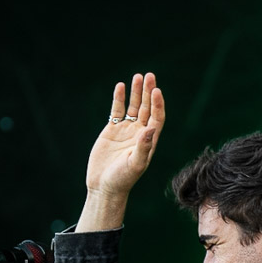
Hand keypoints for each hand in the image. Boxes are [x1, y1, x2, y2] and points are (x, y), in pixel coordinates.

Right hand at [76, 72, 164, 230]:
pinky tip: (120, 86)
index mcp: (149, 141)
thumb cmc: (123, 179)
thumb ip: (143, 147)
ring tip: (137, 77)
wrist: (104, 186)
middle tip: (149, 75)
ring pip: (132, 106)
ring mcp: (126, 131)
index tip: (156, 90)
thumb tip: (150, 128)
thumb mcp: (135, 164)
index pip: (156, 117)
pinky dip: (119, 99)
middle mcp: (140, 133)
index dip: (157, 104)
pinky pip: (117, 111)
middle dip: (148, 92)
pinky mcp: (112, 130)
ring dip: (136, 92)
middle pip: (146, 108)